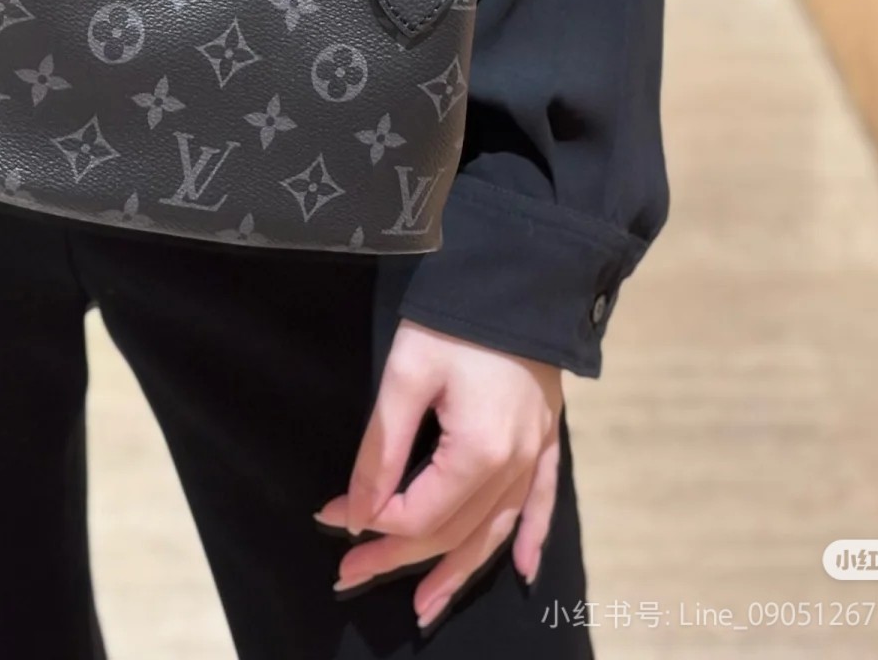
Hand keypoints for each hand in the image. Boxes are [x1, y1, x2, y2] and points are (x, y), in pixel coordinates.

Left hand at [314, 320, 563, 631]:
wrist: (520, 270)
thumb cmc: (456, 315)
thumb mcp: (406, 372)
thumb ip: (382, 447)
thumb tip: (357, 513)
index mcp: (480, 452)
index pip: (420, 515)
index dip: (373, 524)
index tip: (330, 517)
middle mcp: (515, 464)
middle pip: (454, 532)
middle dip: (399, 558)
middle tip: (350, 577)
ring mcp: (536, 452)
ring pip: (496, 531)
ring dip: (460, 571)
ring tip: (427, 606)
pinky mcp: (547, 434)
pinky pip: (541, 501)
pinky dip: (530, 538)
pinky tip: (521, 569)